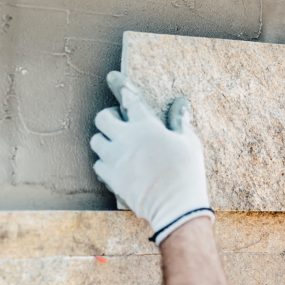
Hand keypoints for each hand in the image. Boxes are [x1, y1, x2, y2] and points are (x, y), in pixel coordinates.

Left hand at [90, 71, 213, 244]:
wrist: (175, 206)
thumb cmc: (186, 172)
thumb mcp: (188, 143)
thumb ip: (179, 121)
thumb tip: (180, 102)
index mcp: (146, 126)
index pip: (129, 98)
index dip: (120, 86)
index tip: (112, 78)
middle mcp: (126, 138)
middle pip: (102, 118)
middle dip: (109, 117)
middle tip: (119, 124)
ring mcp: (116, 159)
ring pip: (96, 140)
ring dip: (105, 140)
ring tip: (117, 146)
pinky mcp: (111, 177)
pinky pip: (98, 164)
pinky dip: (104, 162)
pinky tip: (116, 166)